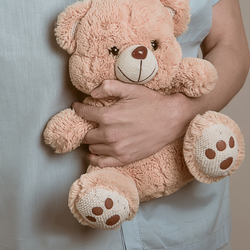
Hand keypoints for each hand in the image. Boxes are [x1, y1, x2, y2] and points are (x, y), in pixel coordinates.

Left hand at [72, 80, 196, 166]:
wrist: (171, 120)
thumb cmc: (152, 103)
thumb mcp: (131, 89)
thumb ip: (108, 87)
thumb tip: (91, 93)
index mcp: (109, 116)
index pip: (83, 113)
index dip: (79, 109)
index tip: (78, 107)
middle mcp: (109, 134)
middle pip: (86, 134)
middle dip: (85, 127)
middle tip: (88, 123)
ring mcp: (116, 149)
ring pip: (92, 148)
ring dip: (92, 141)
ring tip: (96, 135)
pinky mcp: (124, 159)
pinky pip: (101, 162)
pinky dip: (95, 158)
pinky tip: (95, 153)